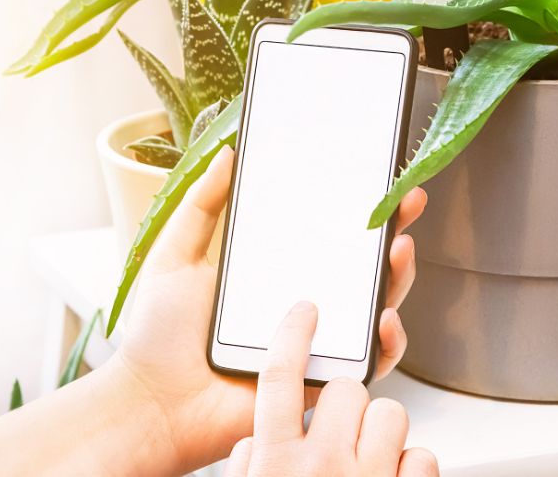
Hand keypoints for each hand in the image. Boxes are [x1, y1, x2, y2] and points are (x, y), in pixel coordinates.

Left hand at [107, 146, 427, 472]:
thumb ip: (201, 205)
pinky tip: (383, 318)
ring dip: (397, 277)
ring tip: (398, 249)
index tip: (375, 176)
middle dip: (391, 232)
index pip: (323, 234)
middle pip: (360, 266)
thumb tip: (227, 154)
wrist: (153, 402)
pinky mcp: (320, 379)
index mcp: (270, 274)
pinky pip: (370, 364)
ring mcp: (314, 341)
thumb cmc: (158, 338)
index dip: (352, 208)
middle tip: (404, 202)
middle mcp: (299, 305)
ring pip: (375, 308)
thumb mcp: (174, 255)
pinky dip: (388, 342)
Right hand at [224, 302, 437, 475]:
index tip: (307, 311)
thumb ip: (248, 462)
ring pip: (390, 412)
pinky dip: (409, 463)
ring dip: (380, 428)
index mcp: (277, 461)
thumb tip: (254, 439)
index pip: (279, 375)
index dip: (293, 334)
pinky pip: (420, 455)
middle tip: (338, 421)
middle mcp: (324, 466)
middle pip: (345, 386)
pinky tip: (391, 473)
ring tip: (366, 451)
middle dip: (346, 396)